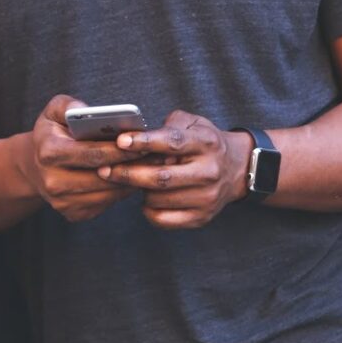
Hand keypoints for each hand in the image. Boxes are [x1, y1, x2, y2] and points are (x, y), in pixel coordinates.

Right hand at [21, 95, 144, 221]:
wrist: (36, 166)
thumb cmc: (53, 133)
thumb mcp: (54, 111)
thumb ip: (68, 105)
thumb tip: (85, 110)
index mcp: (49, 153)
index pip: (91, 153)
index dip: (119, 150)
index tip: (142, 144)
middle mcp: (52, 182)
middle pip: (102, 177)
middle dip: (131, 166)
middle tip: (157, 157)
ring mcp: (62, 202)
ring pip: (107, 194)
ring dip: (131, 181)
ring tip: (151, 167)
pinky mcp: (73, 213)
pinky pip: (106, 204)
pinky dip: (122, 193)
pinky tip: (135, 179)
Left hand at [97, 110, 252, 228]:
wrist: (236, 169)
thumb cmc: (203, 143)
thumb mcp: (193, 124)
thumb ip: (167, 125)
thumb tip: (136, 137)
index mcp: (206, 143)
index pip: (172, 143)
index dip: (144, 142)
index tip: (121, 142)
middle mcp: (209, 172)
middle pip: (161, 178)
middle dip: (128, 174)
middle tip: (105, 170)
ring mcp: (207, 198)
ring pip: (158, 199)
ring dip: (139, 191)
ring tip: (134, 181)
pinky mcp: (201, 217)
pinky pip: (163, 219)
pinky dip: (148, 210)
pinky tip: (147, 199)